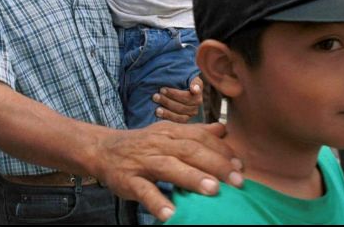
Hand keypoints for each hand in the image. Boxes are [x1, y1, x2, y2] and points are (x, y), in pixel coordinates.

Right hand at [92, 121, 241, 222]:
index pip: (199, 137)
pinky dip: (157, 202)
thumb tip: (223, 130)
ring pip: (169, 167)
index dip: (221, 150)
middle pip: (189, 150)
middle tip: (237, 180)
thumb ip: (195, 133)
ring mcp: (143, 162)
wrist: (103, 149)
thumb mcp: (167, 133)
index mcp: (170, 132)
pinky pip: (144, 191)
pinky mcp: (128, 180)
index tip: (240, 165)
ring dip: (191, 178)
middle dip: (215, 164)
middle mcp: (158, 144)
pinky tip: (171, 214)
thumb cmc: (142, 144)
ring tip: (213, 190)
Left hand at [153, 75, 203, 122]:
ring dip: (167, 112)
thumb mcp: (185, 76)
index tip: (162, 89)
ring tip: (156, 109)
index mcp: (197, 90)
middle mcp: (197, 103)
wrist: (176, 85)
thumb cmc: (179, 79)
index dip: (174, 94)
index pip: (188, 95)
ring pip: (180, 116)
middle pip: (182, 106)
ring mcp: (191, 112)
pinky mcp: (184, 119)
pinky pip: (177, 122)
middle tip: (155, 96)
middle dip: (167, 101)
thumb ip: (192, 81)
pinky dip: (167, 118)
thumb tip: (195, 89)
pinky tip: (158, 114)